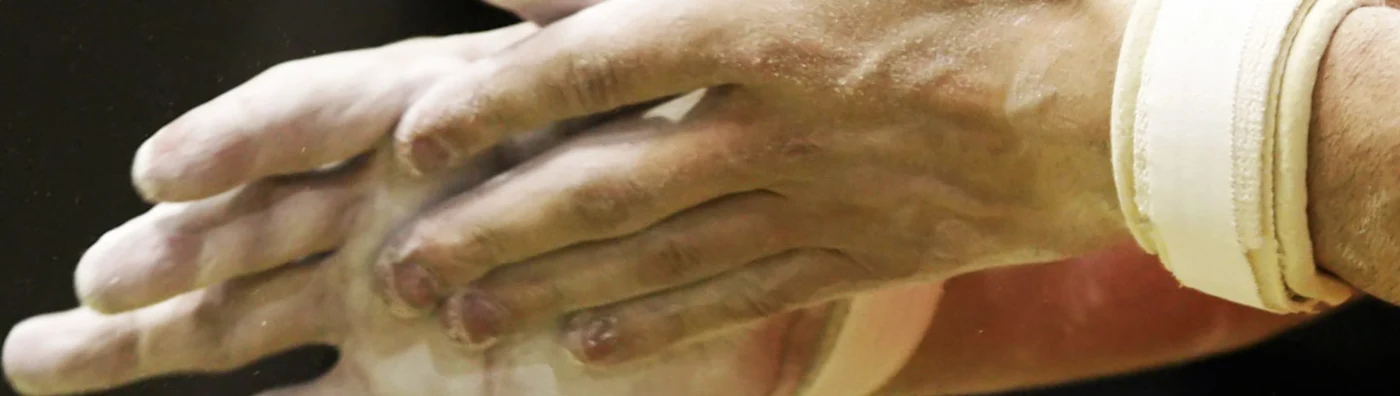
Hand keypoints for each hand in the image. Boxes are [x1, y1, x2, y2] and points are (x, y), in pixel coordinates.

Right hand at [3, 26, 809, 394]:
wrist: (749, 304)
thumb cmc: (696, 188)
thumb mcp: (633, 100)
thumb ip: (565, 40)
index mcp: (440, 127)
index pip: (320, 111)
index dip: (243, 137)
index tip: (165, 174)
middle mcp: (395, 211)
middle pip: (254, 221)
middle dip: (165, 252)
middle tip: (90, 289)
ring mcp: (392, 307)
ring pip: (246, 317)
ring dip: (147, 341)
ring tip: (39, 364)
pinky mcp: (409, 391)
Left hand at [369, 0, 1134, 363]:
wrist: (1130, 100)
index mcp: (769, 19)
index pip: (597, 61)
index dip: (498, 99)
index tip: (415, 136)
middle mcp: (776, 121)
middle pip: (605, 182)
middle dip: (495, 228)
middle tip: (403, 266)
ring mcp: (816, 201)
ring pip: (656, 256)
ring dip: (551, 290)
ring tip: (464, 320)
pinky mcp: (857, 256)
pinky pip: (739, 299)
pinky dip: (658, 325)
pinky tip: (587, 349)